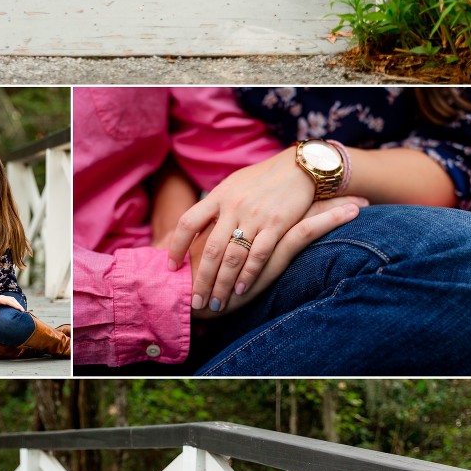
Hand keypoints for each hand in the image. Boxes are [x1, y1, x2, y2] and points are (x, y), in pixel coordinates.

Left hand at [0, 292, 25, 315]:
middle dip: (18, 305)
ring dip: (18, 303)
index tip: (19, 309)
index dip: (14, 305)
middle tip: (23, 311)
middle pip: (13, 300)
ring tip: (22, 309)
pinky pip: (11, 300)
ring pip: (13, 299)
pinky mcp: (4, 298)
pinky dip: (16, 303)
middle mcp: (2, 297)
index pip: (9, 301)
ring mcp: (3, 297)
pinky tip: (18, 307)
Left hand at [167, 147, 365, 309]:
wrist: (298, 167)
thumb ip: (214, 206)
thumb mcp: (233, 185)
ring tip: (216, 303)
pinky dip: (248, 275)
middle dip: (201, 280)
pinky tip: (241, 290)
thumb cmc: (262, 179)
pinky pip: (259, 255)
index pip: (188, 223)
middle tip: (195, 302)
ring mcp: (255, 216)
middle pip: (211, 249)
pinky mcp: (277, 224)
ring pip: (233, 257)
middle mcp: (234, 206)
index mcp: (219, 196)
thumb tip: (193, 228)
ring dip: (223, 284)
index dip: (176, 246)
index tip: (171, 267)